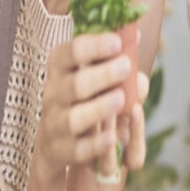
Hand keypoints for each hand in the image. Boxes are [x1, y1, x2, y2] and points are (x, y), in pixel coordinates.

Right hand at [33, 30, 145, 181]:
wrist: (54, 142)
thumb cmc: (81, 99)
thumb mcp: (94, 76)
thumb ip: (115, 60)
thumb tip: (136, 39)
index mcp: (60, 70)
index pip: (70, 52)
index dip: (94, 45)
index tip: (117, 41)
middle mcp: (53, 95)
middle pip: (75, 84)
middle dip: (103, 74)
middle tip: (126, 67)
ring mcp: (55, 124)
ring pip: (74, 118)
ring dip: (99, 108)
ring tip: (121, 99)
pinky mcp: (61, 151)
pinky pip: (78, 149)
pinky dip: (95, 144)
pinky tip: (112, 137)